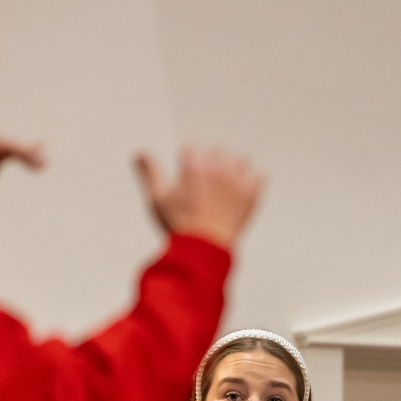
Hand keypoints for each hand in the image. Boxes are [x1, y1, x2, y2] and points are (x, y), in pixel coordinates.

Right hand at [134, 147, 263, 250]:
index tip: (187, 184)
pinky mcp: (252, 194)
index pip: (192, 150)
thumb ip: (150, 172)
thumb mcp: (158, 198)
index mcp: (194, 166)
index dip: (187, 167)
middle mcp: (218, 169)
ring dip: (233, 170)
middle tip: (205, 189)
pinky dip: (252, 182)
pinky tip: (241, 194)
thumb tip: (140, 153)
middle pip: (217, 152)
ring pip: (240, 160)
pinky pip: (260, 175)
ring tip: (224, 189)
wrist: (205, 250)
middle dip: (210, 166)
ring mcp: (237, 181)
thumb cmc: (178, 225)